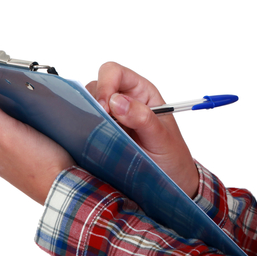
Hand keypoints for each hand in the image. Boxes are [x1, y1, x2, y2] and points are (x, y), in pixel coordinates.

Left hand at [0, 72, 73, 203]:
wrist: (64, 189)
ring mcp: (1, 151)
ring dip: (3, 105)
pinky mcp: (17, 153)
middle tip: (9, 86)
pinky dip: (15, 117)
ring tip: (21, 99)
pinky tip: (30, 115)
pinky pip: (8, 129)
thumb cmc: (38, 164)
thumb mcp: (7, 129)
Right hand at [86, 62, 199, 197]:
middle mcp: (124, 101)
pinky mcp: (101, 134)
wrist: (172, 183)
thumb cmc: (172, 158)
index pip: (115, 73)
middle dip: (94, 102)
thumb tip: (117, 101)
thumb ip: (143, 118)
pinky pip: (85, 124)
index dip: (106, 84)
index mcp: (141, 93)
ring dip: (88, 116)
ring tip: (99, 135)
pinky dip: (83, 130)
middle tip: (99, 125)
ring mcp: (111, 118)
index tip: (104, 107)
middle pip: (97, 85)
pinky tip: (92, 141)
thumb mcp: (162, 139)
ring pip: (87, 104)